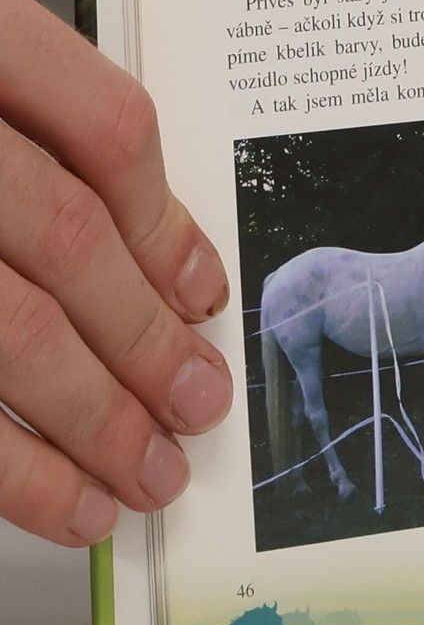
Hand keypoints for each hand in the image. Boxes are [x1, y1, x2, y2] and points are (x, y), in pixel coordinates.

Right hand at [0, 0, 231, 545]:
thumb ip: (16, 128)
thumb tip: (144, 254)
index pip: (104, 127)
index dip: (167, 224)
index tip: (202, 294)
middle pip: (61, 241)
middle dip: (143, 342)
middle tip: (193, 408)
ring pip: (5, 330)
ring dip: (85, 420)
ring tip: (138, 475)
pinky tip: (42, 497)